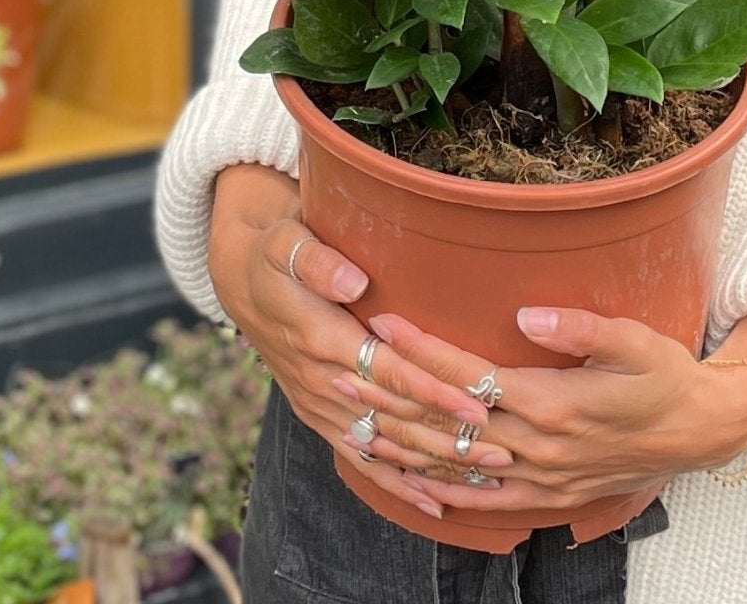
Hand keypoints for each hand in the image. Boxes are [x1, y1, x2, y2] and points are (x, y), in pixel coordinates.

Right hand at [207, 166, 513, 517]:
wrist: (243, 283)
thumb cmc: (275, 254)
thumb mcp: (287, 242)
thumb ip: (319, 263)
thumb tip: (354, 283)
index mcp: (320, 338)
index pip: (386, 372)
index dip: (431, 391)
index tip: (475, 406)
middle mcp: (322, 381)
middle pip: (393, 418)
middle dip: (448, 438)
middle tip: (504, 452)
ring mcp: (320, 404)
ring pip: (384, 446)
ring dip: (433, 465)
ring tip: (486, 480)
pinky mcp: (321, 415)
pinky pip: (362, 457)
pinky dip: (398, 481)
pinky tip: (433, 503)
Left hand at [365, 306, 746, 514]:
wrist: (700, 431)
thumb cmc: (665, 374)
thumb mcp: (634, 339)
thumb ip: (579, 327)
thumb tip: (525, 316)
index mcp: (552, 403)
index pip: (469, 374)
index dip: (423, 349)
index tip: (382, 323)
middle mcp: (538, 446)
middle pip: (450, 424)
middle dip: (392, 398)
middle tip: (341, 370)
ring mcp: (542, 477)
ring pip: (458, 466)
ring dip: (404, 444)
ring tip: (355, 421)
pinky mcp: (549, 494)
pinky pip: (486, 497)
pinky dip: (444, 490)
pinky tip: (412, 478)